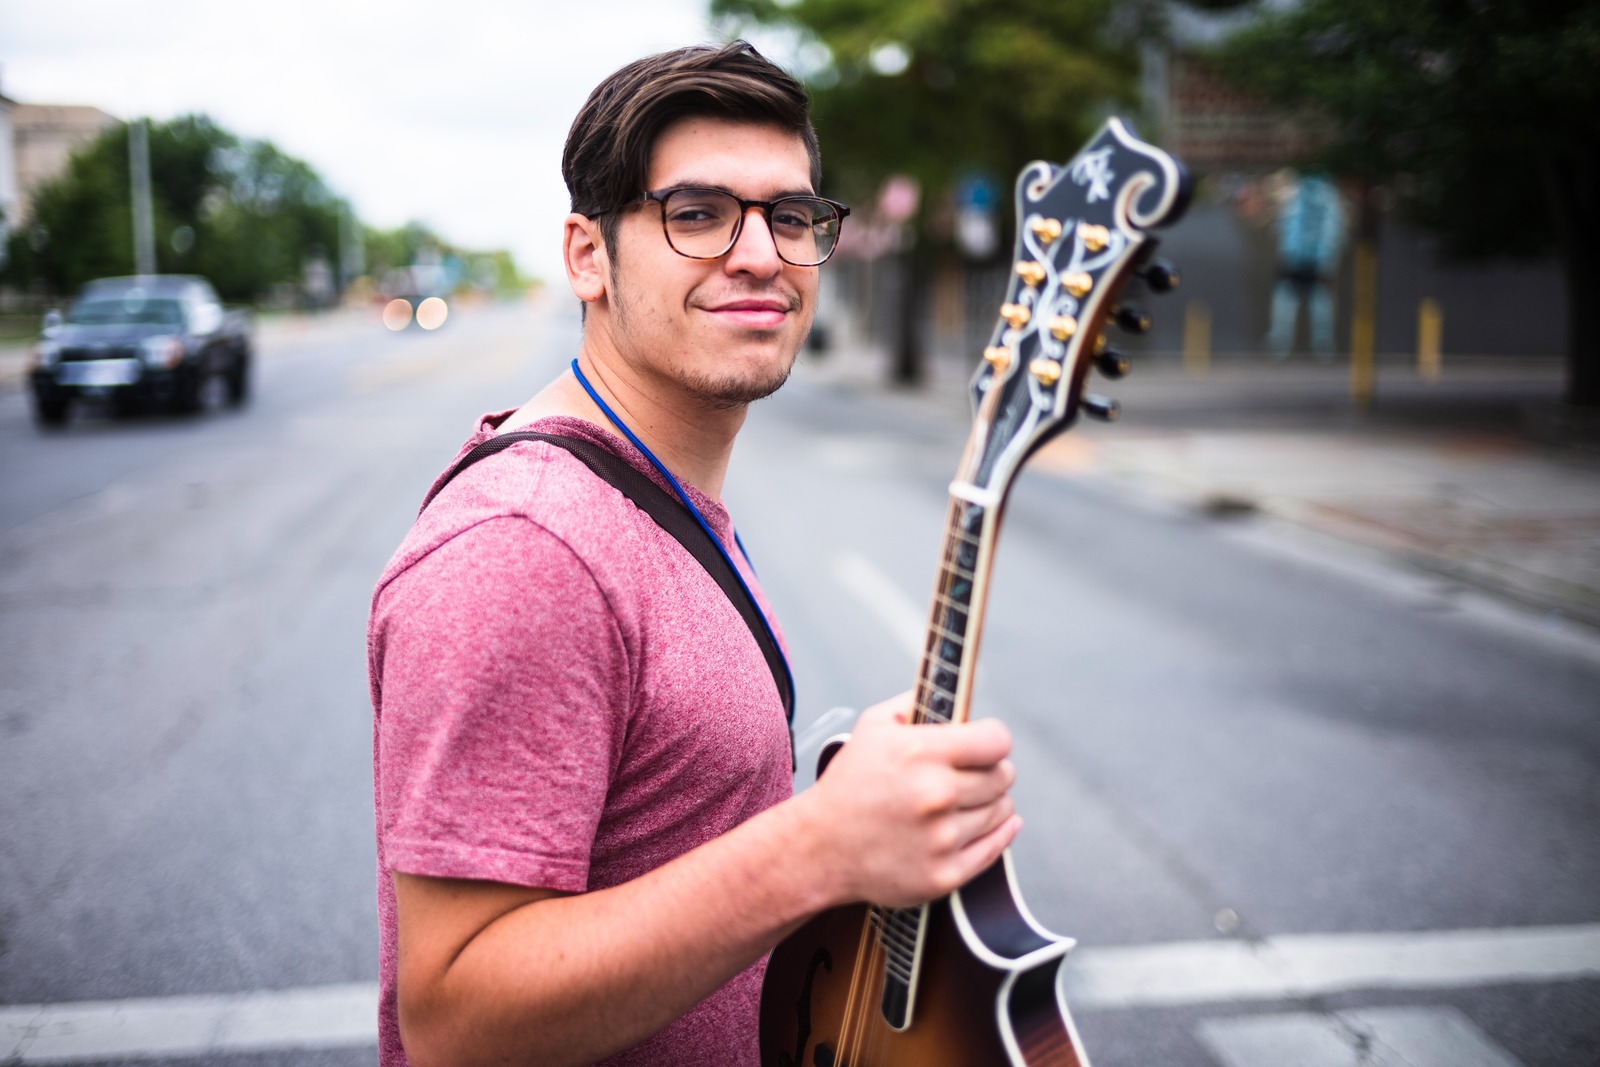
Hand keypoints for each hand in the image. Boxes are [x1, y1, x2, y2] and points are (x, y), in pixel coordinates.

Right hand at [796, 691, 1019, 908]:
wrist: (820, 848)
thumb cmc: (849, 784)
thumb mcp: (873, 727)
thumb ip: (917, 702)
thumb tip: (954, 690)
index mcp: (920, 753)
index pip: (996, 740)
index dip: (993, 738)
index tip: (986, 743)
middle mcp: (936, 795)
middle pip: (1003, 776)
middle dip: (992, 770)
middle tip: (973, 773)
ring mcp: (941, 838)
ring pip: (1002, 811)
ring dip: (990, 803)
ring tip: (963, 801)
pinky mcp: (944, 873)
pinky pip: (996, 847)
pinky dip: (996, 834)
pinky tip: (985, 823)